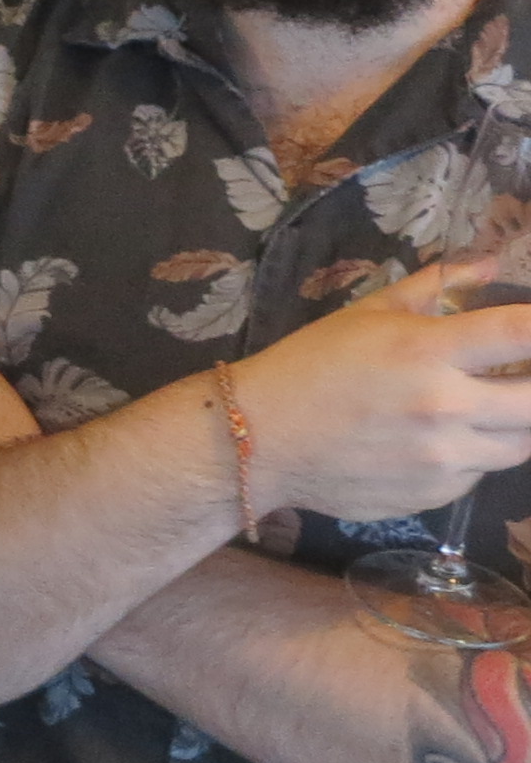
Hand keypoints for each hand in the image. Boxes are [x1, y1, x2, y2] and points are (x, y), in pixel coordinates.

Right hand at [233, 262, 530, 527]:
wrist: (259, 441)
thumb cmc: (310, 364)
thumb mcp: (365, 313)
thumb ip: (433, 287)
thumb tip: (492, 266)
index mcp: (424, 350)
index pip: (520, 333)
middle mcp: (445, 406)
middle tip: (518, 375)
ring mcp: (445, 458)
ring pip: (522, 444)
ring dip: (513, 423)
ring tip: (480, 407)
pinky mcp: (437, 496)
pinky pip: (481, 472)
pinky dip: (473, 454)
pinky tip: (436, 441)